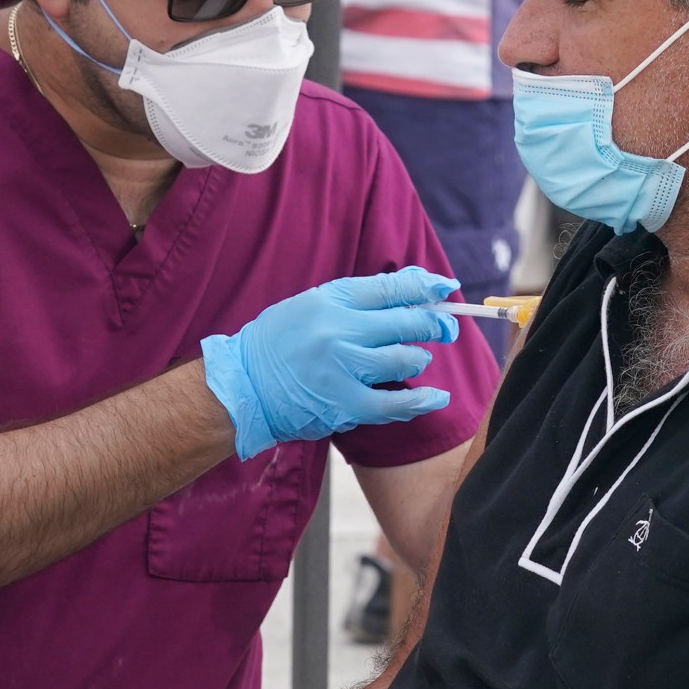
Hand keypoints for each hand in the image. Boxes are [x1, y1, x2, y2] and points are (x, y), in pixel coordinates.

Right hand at [201, 267, 461, 458]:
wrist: (242, 386)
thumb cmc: (278, 343)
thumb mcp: (312, 305)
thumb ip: (358, 298)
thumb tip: (411, 284)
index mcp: (331, 301)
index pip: (391, 288)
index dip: (425, 287)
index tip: (446, 288)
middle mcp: (340, 330)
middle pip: (406, 322)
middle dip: (435, 324)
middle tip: (446, 328)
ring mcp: (343, 368)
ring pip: (405, 359)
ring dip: (418, 358)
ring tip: (416, 359)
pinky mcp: (345, 404)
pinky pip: (395, 404)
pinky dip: (422, 401)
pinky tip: (437, 397)